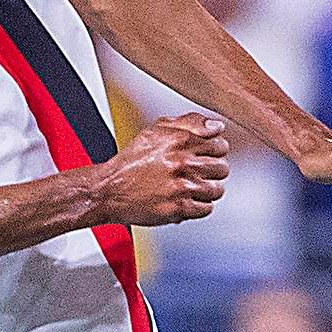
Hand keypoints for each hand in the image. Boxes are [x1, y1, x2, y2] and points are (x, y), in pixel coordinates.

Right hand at [94, 113, 230, 225]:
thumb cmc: (131, 162)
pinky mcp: (178, 208)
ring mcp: (182, 187)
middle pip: (222, 168)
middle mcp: (182, 163)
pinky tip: (186, 200)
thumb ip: (189, 123)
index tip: (205, 156)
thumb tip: (217, 127)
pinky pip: (206, 208)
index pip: (220, 144)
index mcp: (180, 141)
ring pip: (216, 189)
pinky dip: (199, 206)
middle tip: (198, 173)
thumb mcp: (156, 131)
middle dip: (212, 170)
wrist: (109, 189)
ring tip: (192, 187)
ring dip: (207, 189)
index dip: (215, 151)